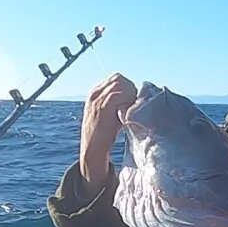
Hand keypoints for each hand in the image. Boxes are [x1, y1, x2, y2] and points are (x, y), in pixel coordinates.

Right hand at [79, 73, 136, 192]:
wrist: (92, 149)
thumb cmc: (103, 133)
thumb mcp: (108, 113)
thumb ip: (116, 102)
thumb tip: (134, 98)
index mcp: (94, 93)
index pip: (116, 77)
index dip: (128, 85)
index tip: (133, 98)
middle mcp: (94, 94)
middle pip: (118, 79)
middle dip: (130, 88)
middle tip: (135, 103)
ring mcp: (97, 100)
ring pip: (119, 85)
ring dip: (130, 94)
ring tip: (132, 108)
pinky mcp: (102, 109)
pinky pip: (117, 95)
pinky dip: (126, 100)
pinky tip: (129, 111)